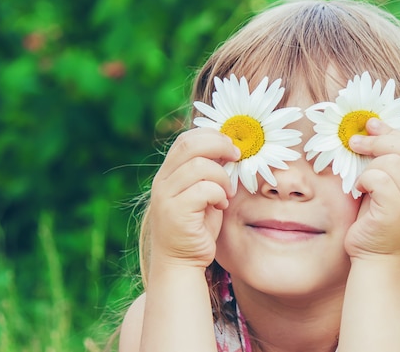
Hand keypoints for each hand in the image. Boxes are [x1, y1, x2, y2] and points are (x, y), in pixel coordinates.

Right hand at [148, 128, 239, 268]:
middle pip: (189, 145)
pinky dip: (219, 194)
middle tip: (237, 157)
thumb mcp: (204, 193)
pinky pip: (204, 190)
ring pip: (199, 166)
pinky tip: (221, 206)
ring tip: (227, 193)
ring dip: (222, 177)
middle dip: (219, 145)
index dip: (212, 136)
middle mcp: (162, 181)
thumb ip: (210, 172)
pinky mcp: (175, 212)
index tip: (233, 146)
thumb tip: (230, 149)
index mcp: (168, 172)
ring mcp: (165, 196)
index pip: (186, 139)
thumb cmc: (197, 228)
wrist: (181, 263)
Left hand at [344, 118, 399, 262]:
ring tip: (360, 182)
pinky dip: (364, 181)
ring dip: (368, 166)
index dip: (389, 130)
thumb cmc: (375, 224)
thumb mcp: (385, 191)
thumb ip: (385, 166)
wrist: (378, 261)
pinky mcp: (397, 210)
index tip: (369, 125)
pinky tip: (359, 192)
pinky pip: (378, 178)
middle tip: (353, 142)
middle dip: (375, 140)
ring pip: (391, 160)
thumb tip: (369, 132)